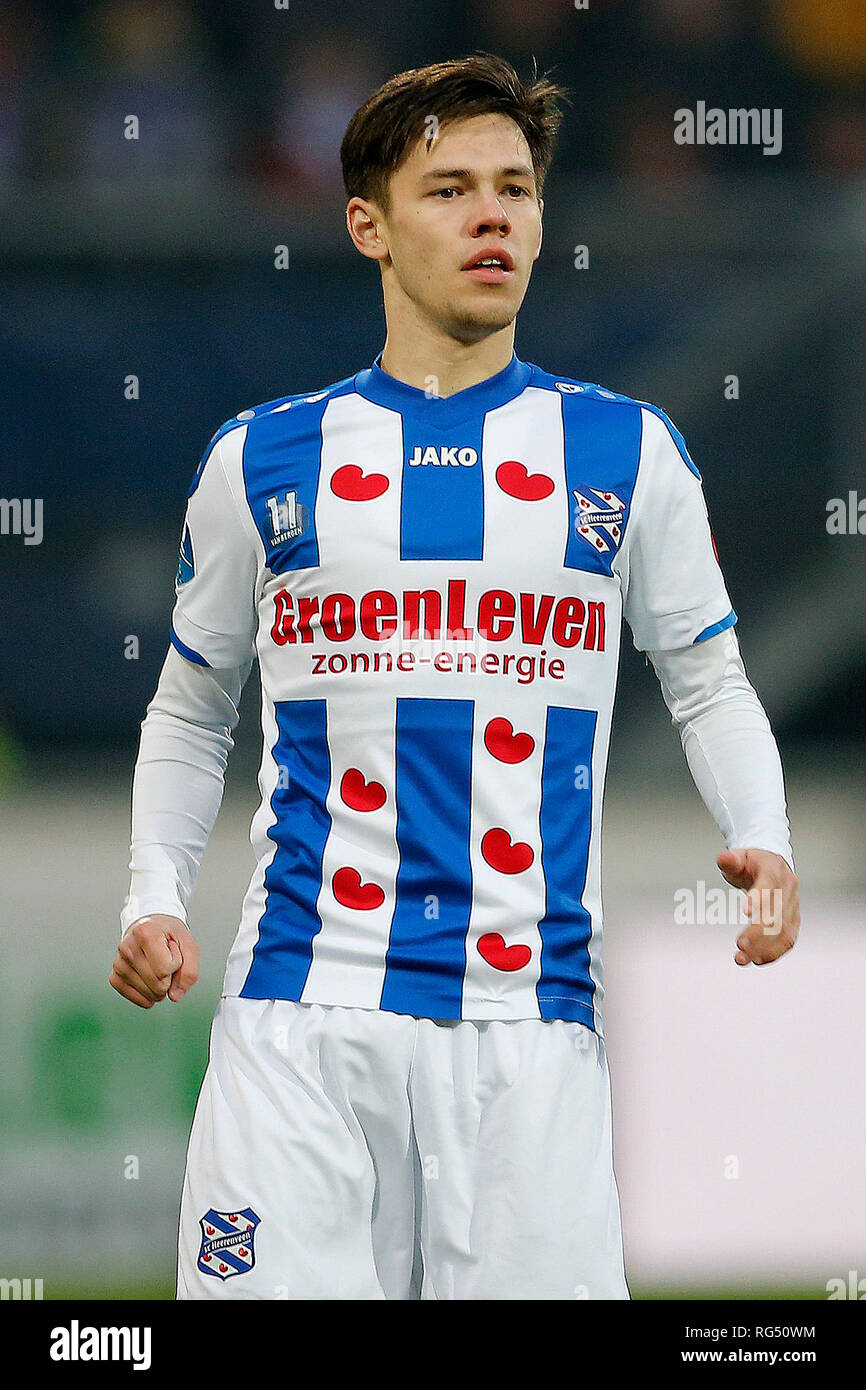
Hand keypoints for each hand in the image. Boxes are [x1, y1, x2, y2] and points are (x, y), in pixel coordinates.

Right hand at [109, 914, 198, 1007]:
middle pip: (158, 985)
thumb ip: (190, 971)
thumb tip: (174, 996)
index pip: (165, 969)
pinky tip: (150, 977)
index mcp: (145, 932)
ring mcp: (118, 963)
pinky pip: (139, 999)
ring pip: (149, 995)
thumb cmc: (170, 936)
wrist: (151, 928)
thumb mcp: (189, 946)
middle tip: (166, 959)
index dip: (177, 964)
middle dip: (170, 978)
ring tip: (157, 966)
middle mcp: (127, 947)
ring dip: (161, 986)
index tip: (172, 949)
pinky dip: (150, 994)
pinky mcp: (114, 977)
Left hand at [717, 848, 798, 966]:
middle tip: (740, 945)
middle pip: (776, 913)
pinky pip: (788, 939)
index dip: (759, 897)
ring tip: (743, 958)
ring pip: (783, 930)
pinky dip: (774, 952)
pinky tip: (757, 960)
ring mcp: (793, 905)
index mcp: (774, 868)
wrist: (773, 865)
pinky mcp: (793, 920)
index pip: (769, 883)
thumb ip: (730, 860)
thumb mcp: (739, 856)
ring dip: (765, 948)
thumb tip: (723, 858)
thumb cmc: (752, 863)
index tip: (746, 912)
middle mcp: (787, 887)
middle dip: (758, 932)